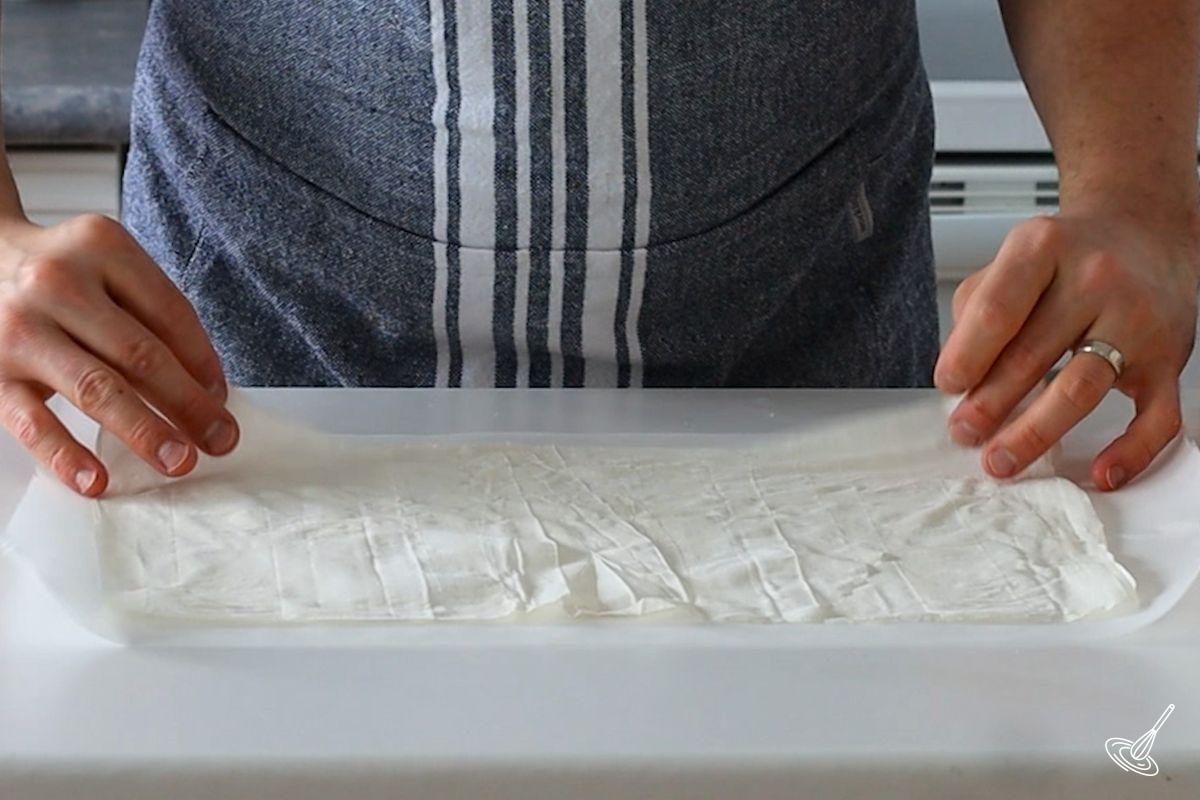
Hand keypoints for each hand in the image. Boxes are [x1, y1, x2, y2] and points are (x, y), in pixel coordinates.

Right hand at [0, 213, 237, 496]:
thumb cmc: (58, 271)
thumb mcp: (107, 266)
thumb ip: (152, 313)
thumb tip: (205, 386)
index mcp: (101, 247)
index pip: (171, 314)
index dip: (204, 362)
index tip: (221, 399)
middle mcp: (59, 283)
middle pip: (141, 354)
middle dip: (189, 404)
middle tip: (221, 440)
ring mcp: (21, 328)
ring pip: (97, 388)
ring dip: (145, 431)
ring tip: (180, 461)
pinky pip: (32, 420)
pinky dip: (66, 455)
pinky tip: (96, 481)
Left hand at [934, 207, 1199, 489]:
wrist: (1146, 233)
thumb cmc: (1067, 257)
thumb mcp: (1015, 260)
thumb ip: (979, 311)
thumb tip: (958, 381)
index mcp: (1044, 249)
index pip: (998, 309)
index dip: (968, 354)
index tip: (948, 386)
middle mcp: (1095, 279)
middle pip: (1032, 355)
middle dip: (989, 403)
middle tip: (963, 434)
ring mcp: (1136, 321)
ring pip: (1081, 389)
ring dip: (1034, 432)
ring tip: (1000, 460)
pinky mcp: (1168, 359)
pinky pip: (1157, 415)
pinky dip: (1131, 452)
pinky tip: (1101, 474)